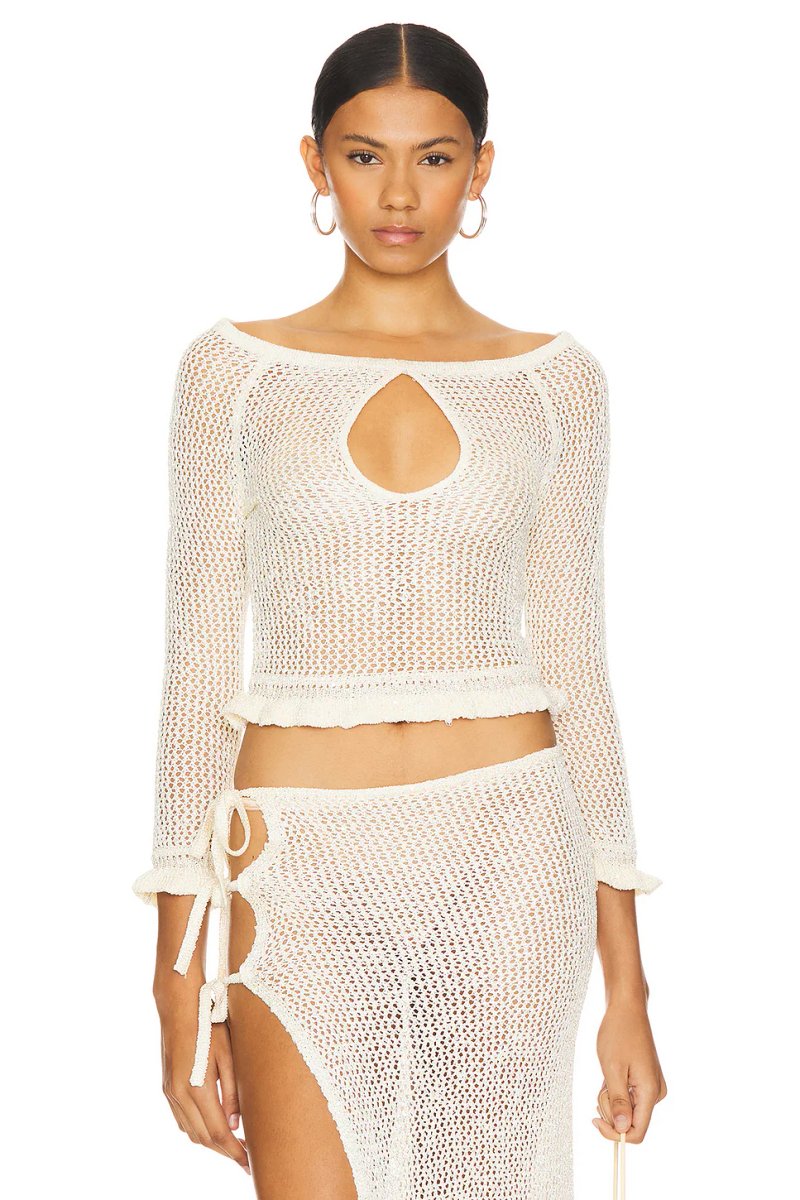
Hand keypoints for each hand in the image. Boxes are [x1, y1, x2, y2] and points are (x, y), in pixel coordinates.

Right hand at [155, 980, 250, 1174]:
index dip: (235, 1151)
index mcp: (197, 1088)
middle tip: (246, 1158)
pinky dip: (197, 1130)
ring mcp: (170, 1092)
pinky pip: (181, 1119)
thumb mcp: (228, 1056)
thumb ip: (231, 1093)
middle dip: (225, 1152)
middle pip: (204, 1138)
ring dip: (211, 1143)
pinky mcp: (167, 1086)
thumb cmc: (209, 1024)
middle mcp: (179, 1095)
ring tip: (232, 1146)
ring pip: (191, 1131)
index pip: (219, 1133)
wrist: (179, 1006)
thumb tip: (236, 1125)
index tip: (250, 1163)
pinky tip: (211, 1128)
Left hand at [592, 997, 666, 1144]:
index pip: (636, 1132)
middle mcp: (655, 1093)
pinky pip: (626, 1096)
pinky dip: (614, 1088)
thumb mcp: (612, 1068)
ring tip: (606, 1073)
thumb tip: (621, 1130)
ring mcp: (651, 1086)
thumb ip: (618, 1101)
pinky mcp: (644, 1080)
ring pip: (626, 1108)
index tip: (594, 1120)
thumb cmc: (618, 1033)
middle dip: (610, 1108)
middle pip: (629, 1121)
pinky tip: (611, 1070)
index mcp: (650, 1092)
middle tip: (602, 1083)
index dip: (615, 1134)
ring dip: (610, 1096)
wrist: (626, 1008)